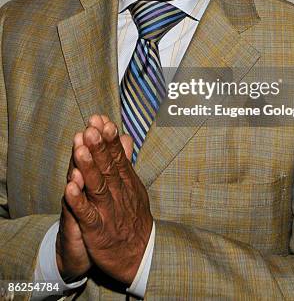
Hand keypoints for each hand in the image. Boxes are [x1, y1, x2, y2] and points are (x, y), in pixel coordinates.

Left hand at [64, 118, 152, 284]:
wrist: (140, 256)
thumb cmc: (134, 217)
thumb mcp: (134, 186)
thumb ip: (125, 160)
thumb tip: (126, 136)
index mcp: (126, 182)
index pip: (117, 156)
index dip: (109, 139)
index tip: (101, 120)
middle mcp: (118, 194)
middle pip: (108, 168)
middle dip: (99, 147)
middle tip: (90, 127)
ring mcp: (108, 212)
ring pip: (98, 187)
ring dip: (89, 168)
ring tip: (80, 149)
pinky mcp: (97, 230)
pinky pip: (87, 214)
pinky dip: (79, 201)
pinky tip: (70, 187)